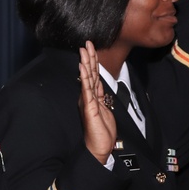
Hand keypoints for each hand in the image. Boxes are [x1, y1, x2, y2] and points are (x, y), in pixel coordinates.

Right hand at [78, 41, 115, 164]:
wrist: (99, 147)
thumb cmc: (102, 132)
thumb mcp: (105, 110)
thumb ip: (102, 98)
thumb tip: (100, 87)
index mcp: (93, 96)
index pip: (93, 75)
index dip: (93, 61)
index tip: (91, 48)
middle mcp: (88, 96)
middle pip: (89, 73)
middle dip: (89, 57)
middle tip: (87, 42)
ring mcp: (87, 100)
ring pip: (87, 78)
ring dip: (86, 62)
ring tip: (84, 49)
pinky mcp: (88, 106)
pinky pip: (86, 89)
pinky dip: (84, 77)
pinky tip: (82, 67)